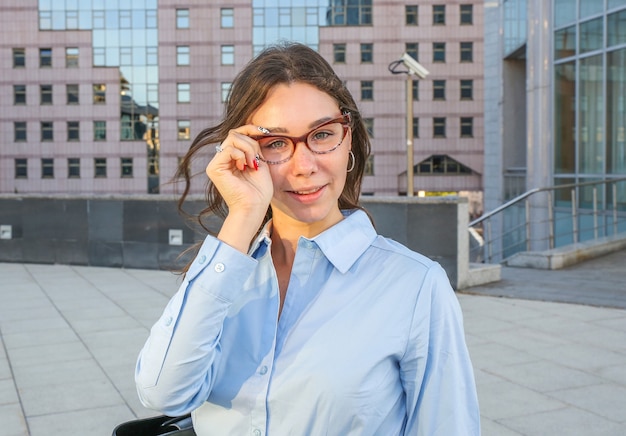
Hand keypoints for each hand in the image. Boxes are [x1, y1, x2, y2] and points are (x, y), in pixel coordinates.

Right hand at [206, 126, 273, 251]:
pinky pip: (228, 149)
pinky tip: (244, 167)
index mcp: (232, 158)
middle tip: (256, 160)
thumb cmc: (259, 190)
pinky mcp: (213, 168)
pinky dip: (240, 155)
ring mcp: (216, 163)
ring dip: (247, 149)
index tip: (264, 130)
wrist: (254, 207)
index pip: (237, 134)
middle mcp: (222, 159)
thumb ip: (254, 147)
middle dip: (250, 143)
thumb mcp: (260, 162)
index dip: (250, 128)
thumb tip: (252, 130)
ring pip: (232, 138)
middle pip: (234, 134)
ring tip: (251, 164)